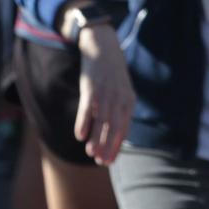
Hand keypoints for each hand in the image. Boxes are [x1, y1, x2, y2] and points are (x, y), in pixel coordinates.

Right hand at [73, 22, 134, 165]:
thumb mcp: (122, 90)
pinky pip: (87, 108)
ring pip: (101, 121)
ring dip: (95, 138)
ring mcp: (104, 93)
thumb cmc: (112, 74)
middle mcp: (118, 98)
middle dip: (107, 146)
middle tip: (101, 162)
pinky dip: (83, 123)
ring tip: (91, 153)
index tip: (110, 162)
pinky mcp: (91, 87)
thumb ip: (121, 110)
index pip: (124, 129)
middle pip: (113, 127)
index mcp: (128, 101)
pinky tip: (80, 136)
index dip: (116, 146)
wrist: (103, 46)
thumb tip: (116, 133)